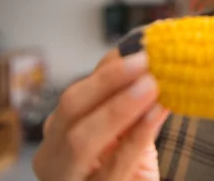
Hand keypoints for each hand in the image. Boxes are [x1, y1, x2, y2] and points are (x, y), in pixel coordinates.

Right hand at [33, 49, 168, 180]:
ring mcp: (68, 179)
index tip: (142, 46)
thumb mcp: (125, 132)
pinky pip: (113, 165)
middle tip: (146, 60)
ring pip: (81, 139)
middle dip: (109, 81)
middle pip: (71, 108)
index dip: (110, 67)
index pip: (80, 91)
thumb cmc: (128, 170)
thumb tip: (149, 52)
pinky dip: (137, 135)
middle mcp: (55, 155)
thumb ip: (130, 99)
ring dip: (119, 107)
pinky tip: (158, 113)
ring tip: (152, 85)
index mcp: (60, 131)